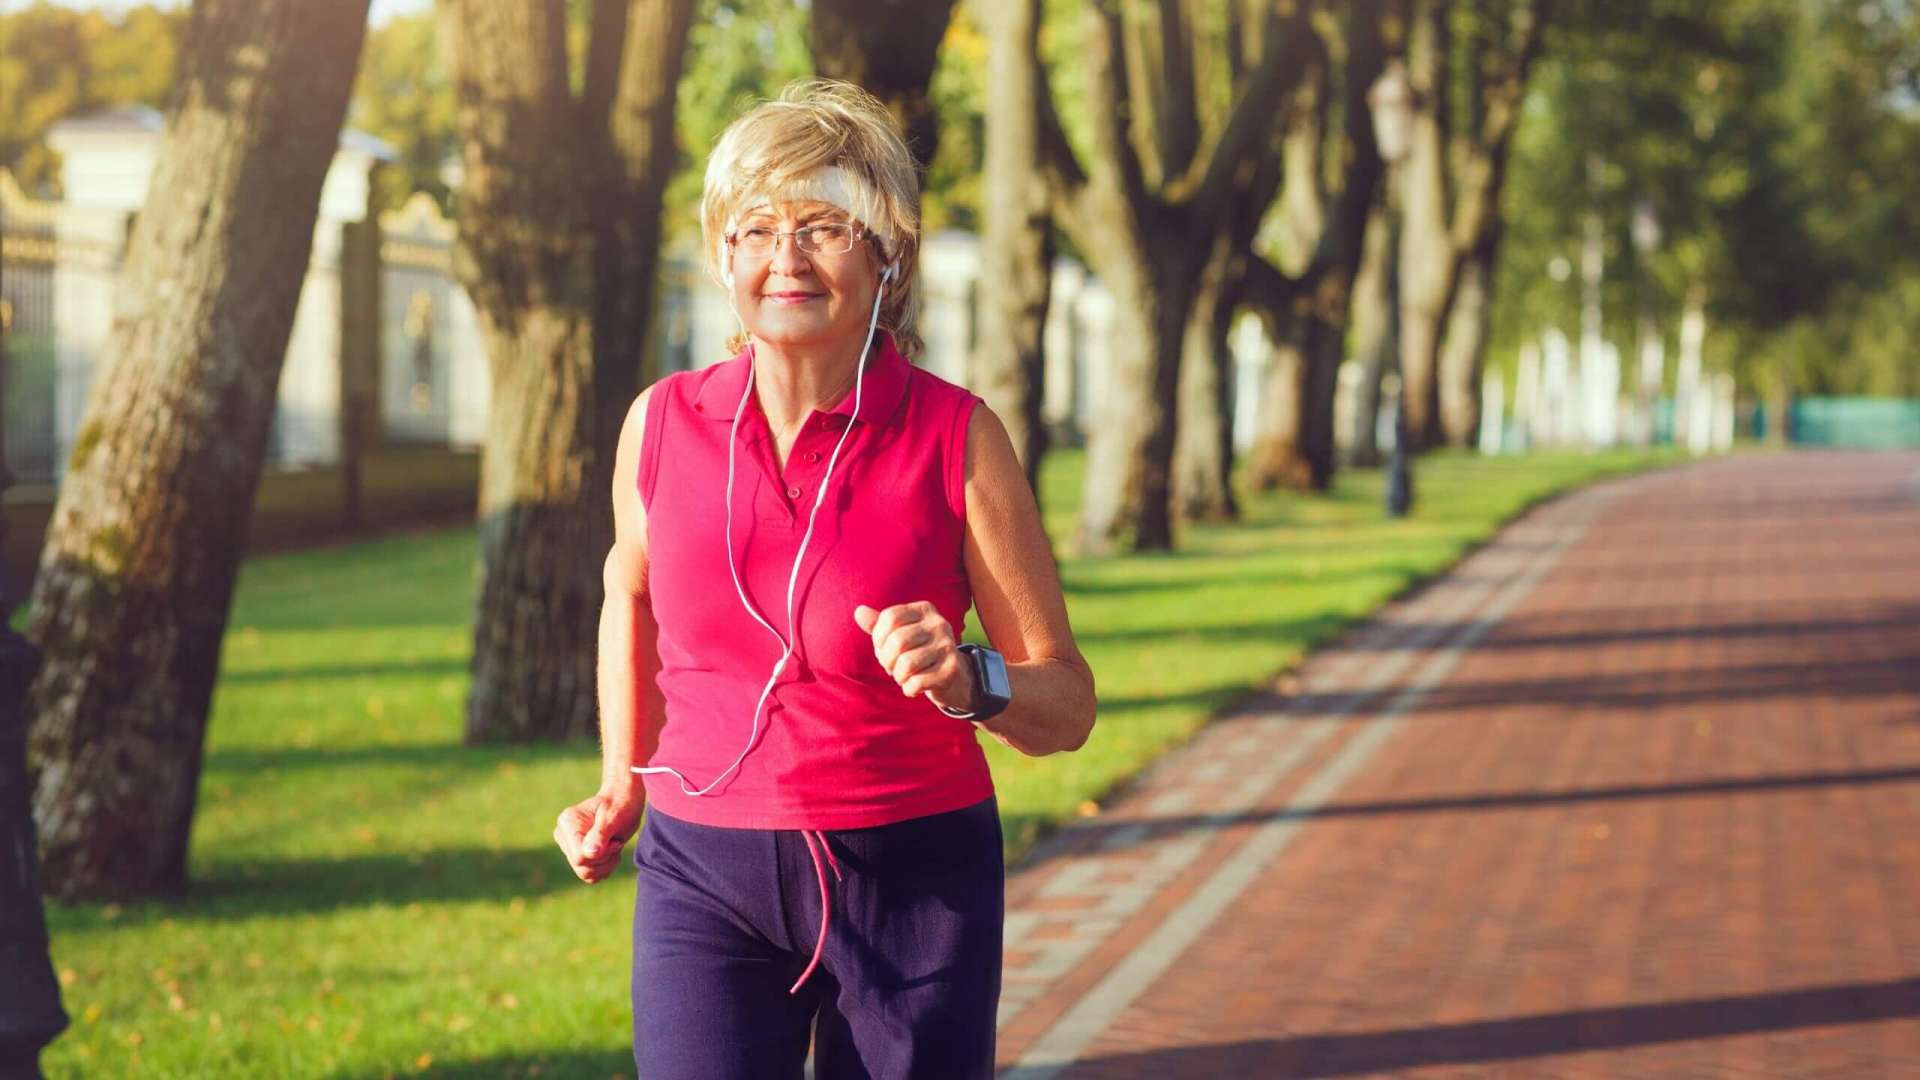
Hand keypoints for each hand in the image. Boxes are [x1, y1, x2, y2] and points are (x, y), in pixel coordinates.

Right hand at [554, 790, 641, 883]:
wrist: (624, 802)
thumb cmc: (620, 805)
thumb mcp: (614, 817)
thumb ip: (600, 835)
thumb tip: (588, 854)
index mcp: (568, 822)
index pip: (579, 857)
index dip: (601, 854)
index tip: (614, 840)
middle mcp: (563, 835)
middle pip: (582, 867)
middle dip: (605, 859)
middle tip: (617, 842)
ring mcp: (569, 847)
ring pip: (585, 874)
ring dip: (607, 864)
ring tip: (615, 845)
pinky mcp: (577, 856)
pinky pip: (589, 876)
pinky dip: (605, 868)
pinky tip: (612, 853)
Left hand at [854, 602, 973, 713]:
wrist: (951, 675)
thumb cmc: (917, 651)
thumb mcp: (898, 634)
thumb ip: (878, 624)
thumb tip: (859, 611)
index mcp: (924, 610)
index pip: (890, 617)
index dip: (878, 637)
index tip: (882, 648)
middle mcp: (939, 624)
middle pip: (897, 641)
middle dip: (886, 660)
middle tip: (891, 667)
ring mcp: (947, 646)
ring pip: (906, 664)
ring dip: (898, 676)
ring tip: (903, 676)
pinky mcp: (952, 669)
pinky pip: (917, 682)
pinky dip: (909, 689)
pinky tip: (914, 687)